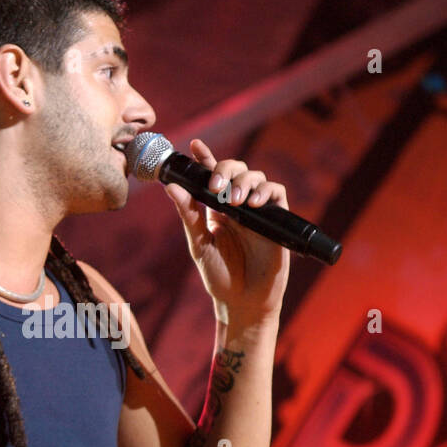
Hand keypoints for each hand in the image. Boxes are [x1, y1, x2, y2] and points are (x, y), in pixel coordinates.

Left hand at [163, 139, 289, 323]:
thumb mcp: (200, 245)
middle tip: (216, 189)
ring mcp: (258, 211)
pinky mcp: (277, 220)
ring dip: (244, 182)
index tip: (195, 144)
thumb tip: (170, 187)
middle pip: (235, 170)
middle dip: (225, 170)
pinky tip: (254, 202)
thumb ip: (188, 215)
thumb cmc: (220, 277)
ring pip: (256, 177)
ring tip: (234, 202)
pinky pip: (277, 193)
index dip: (205, 157)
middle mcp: (237, 206)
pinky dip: (266, 191)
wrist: (244, 302)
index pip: (211, 176)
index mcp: (215, 209)